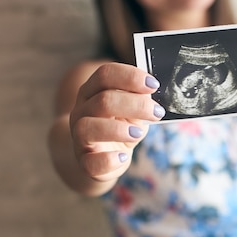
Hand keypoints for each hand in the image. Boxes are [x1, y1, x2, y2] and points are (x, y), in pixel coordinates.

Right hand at [69, 62, 164, 181]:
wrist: (99, 159)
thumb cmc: (118, 129)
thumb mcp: (131, 112)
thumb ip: (139, 101)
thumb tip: (150, 94)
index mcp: (92, 91)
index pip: (105, 75)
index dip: (130, 77)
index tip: (153, 85)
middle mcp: (81, 111)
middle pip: (102, 100)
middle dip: (135, 104)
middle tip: (157, 112)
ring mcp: (79, 137)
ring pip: (88, 127)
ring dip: (118, 130)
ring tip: (138, 133)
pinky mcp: (85, 162)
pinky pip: (91, 162)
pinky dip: (109, 160)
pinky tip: (123, 157)